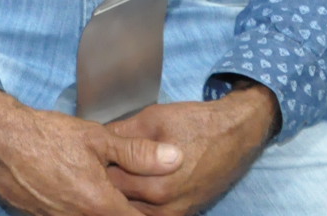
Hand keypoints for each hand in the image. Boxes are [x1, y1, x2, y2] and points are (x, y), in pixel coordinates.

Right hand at [0, 89, 177, 215]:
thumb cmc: (46, 135)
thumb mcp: (96, 137)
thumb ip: (137, 153)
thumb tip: (174, 158)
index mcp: (100, 205)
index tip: (159, 209)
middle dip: (124, 211)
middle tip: (128, 197)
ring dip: (96, 210)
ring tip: (95, 189)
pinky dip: (74, 209)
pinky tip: (70, 189)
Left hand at [104, 89, 278, 214]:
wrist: (236, 135)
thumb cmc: (195, 123)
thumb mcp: (152, 119)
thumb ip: (121, 135)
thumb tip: (95, 140)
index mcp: (156, 186)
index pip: (109, 184)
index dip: (97, 167)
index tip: (90, 155)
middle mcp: (165, 207)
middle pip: (119, 199)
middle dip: (107, 181)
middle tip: (97, 163)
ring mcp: (176, 214)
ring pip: (133, 209)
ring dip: (122, 194)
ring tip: (117, 172)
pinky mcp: (184, 213)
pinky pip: (150, 213)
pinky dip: (139, 201)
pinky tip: (135, 183)